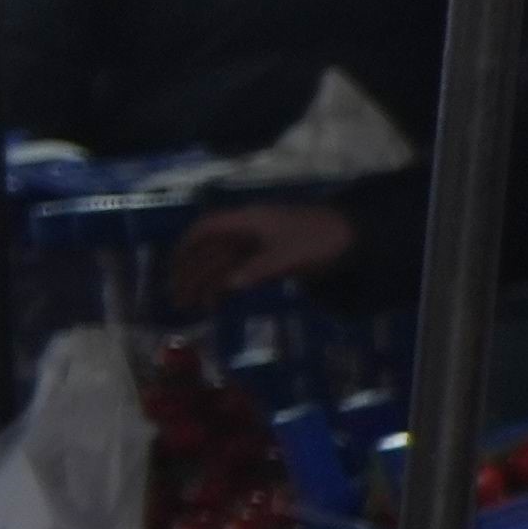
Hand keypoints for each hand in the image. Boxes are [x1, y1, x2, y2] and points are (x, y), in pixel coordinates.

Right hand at [169, 202, 357, 306]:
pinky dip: (226, 284)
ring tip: (192, 307)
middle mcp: (249, 230)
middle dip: (192, 272)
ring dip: (206, 282)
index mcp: (250, 221)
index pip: (207, 228)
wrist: (356, 238)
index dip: (186, 246)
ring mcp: (260, 243)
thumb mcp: (290, 257)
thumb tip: (229, 285)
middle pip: (211, 248)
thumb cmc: (320, 241)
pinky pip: (240, 269)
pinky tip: (219, 301)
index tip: (172, 269)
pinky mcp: (271, 256)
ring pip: (223, 261)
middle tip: (178, 300)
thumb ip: (258, 270)